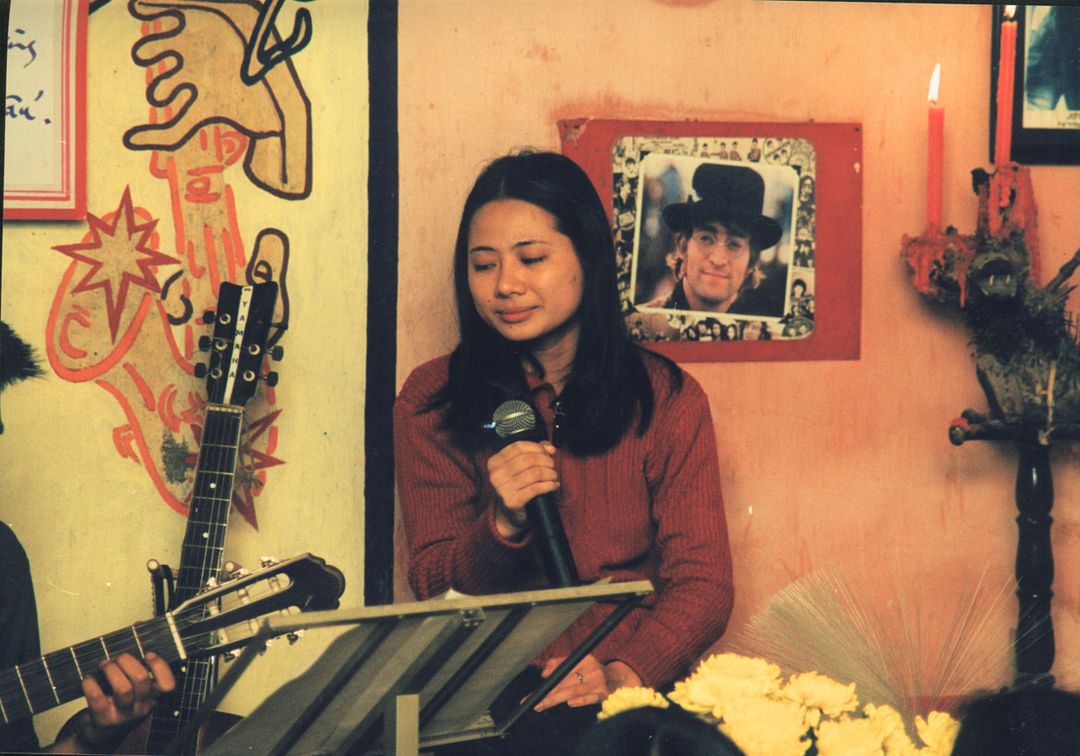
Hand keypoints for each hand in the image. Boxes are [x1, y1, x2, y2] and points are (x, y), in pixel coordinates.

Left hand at [50, 652, 175, 753]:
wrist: (102, 732)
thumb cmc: (119, 701)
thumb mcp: (133, 682)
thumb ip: (137, 655)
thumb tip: (138, 625)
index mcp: (152, 695)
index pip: (168, 684)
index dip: (160, 667)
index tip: (148, 654)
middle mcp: (142, 706)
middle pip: (141, 680)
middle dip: (127, 661)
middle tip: (117, 657)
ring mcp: (123, 714)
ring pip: (123, 689)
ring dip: (111, 670)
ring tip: (104, 665)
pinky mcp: (104, 720)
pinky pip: (98, 699)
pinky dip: (91, 684)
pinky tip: (88, 678)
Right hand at [487, 440, 558, 538]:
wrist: (510, 513)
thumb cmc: (516, 486)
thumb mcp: (520, 467)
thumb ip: (533, 452)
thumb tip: (549, 447)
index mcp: (495, 462)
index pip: (518, 447)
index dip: (537, 447)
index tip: (548, 452)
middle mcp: (496, 475)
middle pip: (529, 459)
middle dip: (546, 461)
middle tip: (552, 467)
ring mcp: (503, 489)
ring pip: (535, 473)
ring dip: (550, 474)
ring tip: (553, 476)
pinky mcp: (513, 501)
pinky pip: (536, 488)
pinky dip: (549, 485)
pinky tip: (553, 485)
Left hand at [534, 655, 642, 710]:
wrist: (619, 679)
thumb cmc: (593, 673)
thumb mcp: (579, 663)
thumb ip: (559, 664)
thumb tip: (544, 674)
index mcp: (584, 660)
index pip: (562, 670)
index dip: (547, 682)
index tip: (534, 693)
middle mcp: (591, 669)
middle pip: (565, 682)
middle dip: (547, 694)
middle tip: (534, 703)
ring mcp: (599, 683)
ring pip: (573, 691)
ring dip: (556, 698)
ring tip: (543, 705)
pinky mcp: (605, 695)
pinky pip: (592, 699)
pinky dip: (581, 701)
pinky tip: (570, 703)